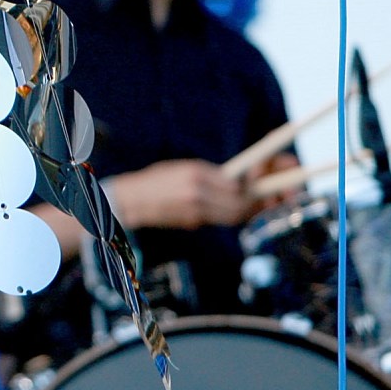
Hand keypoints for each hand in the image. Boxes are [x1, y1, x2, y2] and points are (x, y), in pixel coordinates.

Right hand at [106, 158, 259, 229]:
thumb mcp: (183, 168)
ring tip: (245, 205)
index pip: (235, 183)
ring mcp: (194, 209)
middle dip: (252, 202)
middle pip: (239, 203)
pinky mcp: (192, 221)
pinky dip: (227, 216)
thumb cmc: (158, 179)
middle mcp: (196, 191)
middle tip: (257, 199)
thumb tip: (237, 182)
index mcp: (195, 172)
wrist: (133, 199)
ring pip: (233, 215)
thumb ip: (210, 175)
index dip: (250, 186)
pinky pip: (218, 220)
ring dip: (243, 211)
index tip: (255, 184)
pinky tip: (224, 210)